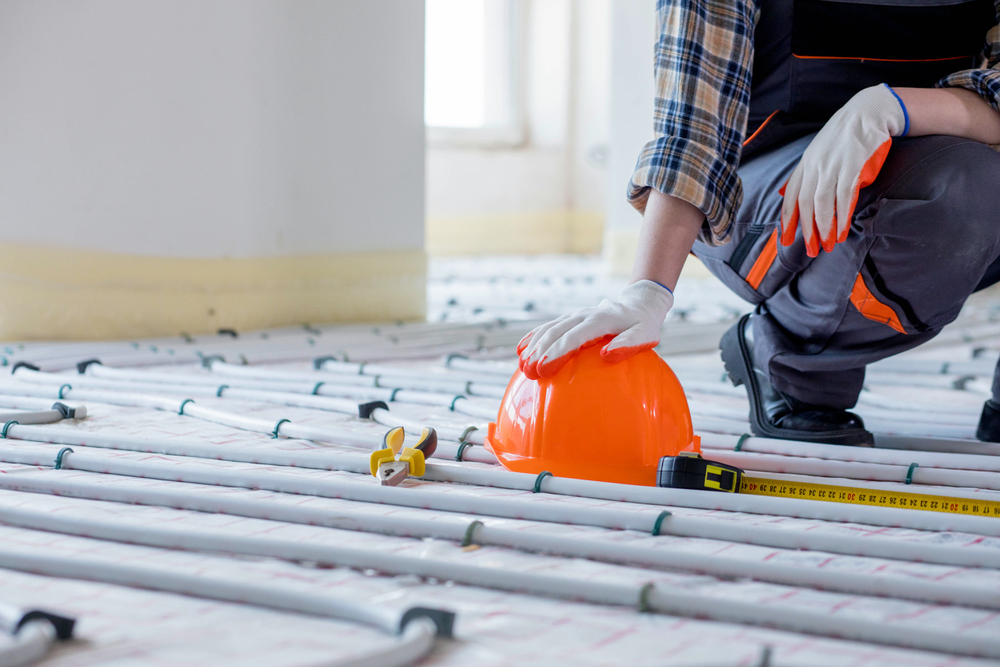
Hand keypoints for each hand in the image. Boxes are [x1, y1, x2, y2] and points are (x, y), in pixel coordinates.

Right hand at [517, 280, 673, 379]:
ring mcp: (574, 315)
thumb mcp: (645, 335)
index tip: (543, 369)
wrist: (637, 305)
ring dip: (533, 346)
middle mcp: (583, 315)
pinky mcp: (569, 319)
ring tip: (521, 365)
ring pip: (549, 329)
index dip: (556, 352)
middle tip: (528, 372)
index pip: (574, 337)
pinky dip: (533, 337)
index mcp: (599, 320)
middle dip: (539, 352)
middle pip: (556, 333)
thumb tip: (606, 356)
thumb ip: (628, 345)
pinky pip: (548, 327)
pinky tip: (521, 349)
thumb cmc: (642, 326)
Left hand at [781, 84, 907, 256]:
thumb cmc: (844, 135)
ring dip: (824, 227)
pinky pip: (844, 197)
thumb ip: (808, 173)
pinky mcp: (852, 167)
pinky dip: (842, 216)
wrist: (869, 111)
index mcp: (806, 163)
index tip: (785, 239)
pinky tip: (843, 230)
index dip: (788, 219)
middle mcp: (815, 166)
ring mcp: (833, 166)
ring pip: (822, 203)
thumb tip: (794, 195)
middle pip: (805, 203)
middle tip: (811, 250)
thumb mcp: (819, 151)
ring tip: (828, 244)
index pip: (792, 196)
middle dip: (806, 230)